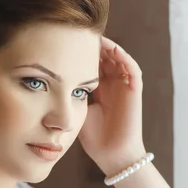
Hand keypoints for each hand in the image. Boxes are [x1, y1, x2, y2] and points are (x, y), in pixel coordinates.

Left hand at [78, 37, 145, 175]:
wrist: (112, 155)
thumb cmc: (94, 137)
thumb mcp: (77, 109)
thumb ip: (70, 93)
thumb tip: (52, 79)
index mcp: (99, 87)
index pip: (91, 62)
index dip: (80, 51)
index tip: (66, 39)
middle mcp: (113, 84)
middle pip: (105, 56)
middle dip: (93, 44)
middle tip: (80, 32)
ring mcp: (125, 87)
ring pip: (119, 59)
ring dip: (109, 47)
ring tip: (96, 36)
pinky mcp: (135, 92)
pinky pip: (133, 70)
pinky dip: (124, 58)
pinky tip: (114, 49)